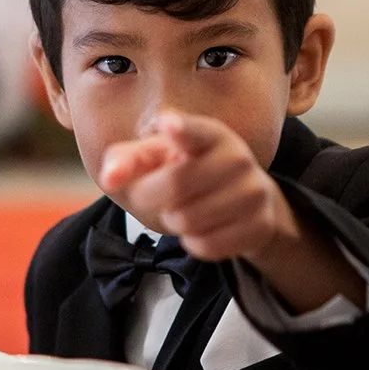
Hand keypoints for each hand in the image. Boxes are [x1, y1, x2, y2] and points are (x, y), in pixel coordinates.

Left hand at [98, 110, 295, 263]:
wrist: (246, 198)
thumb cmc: (187, 169)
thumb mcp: (159, 157)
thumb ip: (127, 161)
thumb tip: (108, 178)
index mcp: (210, 134)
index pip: (196, 131)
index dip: (182, 129)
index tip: (168, 123)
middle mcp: (237, 158)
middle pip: (175, 185)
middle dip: (151, 196)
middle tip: (154, 194)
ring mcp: (253, 192)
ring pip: (187, 220)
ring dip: (173, 221)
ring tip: (185, 208)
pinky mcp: (260, 226)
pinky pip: (205, 245)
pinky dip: (192, 242)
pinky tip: (203, 227)